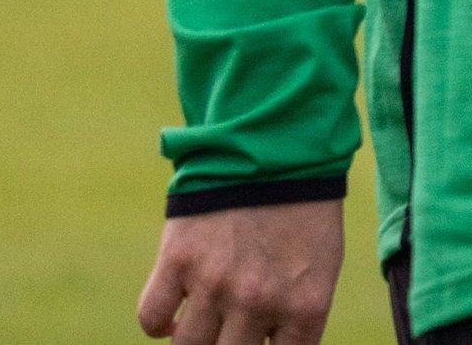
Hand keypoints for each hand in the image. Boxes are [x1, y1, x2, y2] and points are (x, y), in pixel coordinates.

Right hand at [137, 201, 342, 344]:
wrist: (275, 147)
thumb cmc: (303, 210)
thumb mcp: (320, 266)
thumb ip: (296, 315)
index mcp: (304, 306)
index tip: (256, 343)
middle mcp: (258, 302)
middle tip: (226, 334)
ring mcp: (215, 284)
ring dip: (193, 340)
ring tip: (203, 324)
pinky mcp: (178, 261)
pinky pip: (151, 319)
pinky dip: (159, 323)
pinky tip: (174, 314)